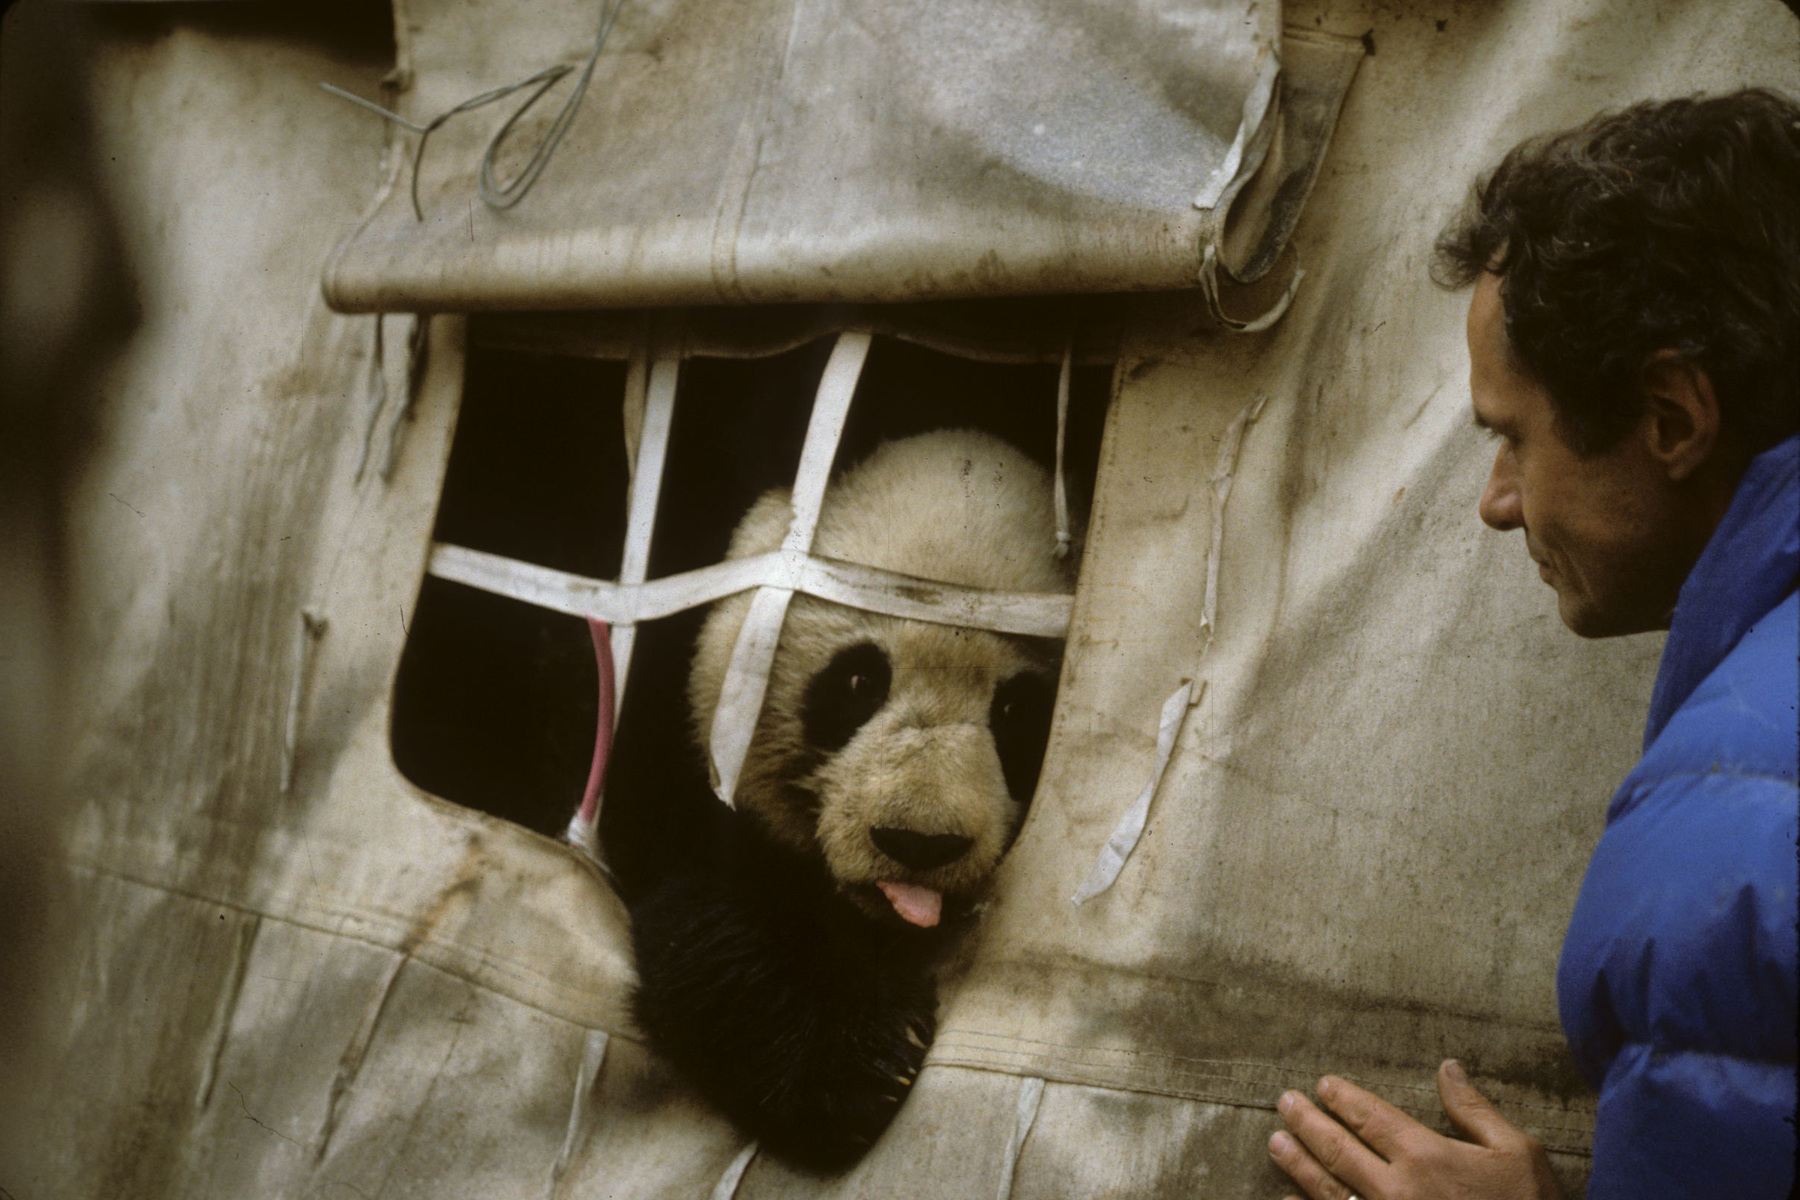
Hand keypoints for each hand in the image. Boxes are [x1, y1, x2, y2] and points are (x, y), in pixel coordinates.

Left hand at [1268, 1059, 1562, 1199]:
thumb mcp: (1518, 1152)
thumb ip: (1474, 1109)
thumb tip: (1448, 1067)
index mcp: (1427, 1156)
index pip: (1369, 1116)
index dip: (1342, 1098)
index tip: (1323, 1084)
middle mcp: (1397, 1189)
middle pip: (1338, 1149)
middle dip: (1307, 1123)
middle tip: (1285, 1103)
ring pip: (1326, 1189)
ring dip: (1297, 1164)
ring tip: (1275, 1142)